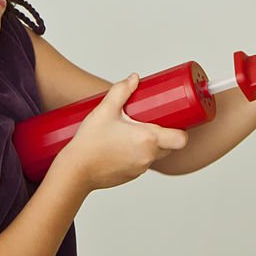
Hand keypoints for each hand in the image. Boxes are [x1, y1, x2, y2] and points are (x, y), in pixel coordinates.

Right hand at [57, 74, 188, 191]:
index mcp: (148, 139)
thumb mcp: (105, 110)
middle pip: (169, 146)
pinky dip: (136, 154)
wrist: (74, 171)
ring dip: (148, 144)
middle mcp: (148, 157)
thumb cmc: (90, 142)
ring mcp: (140, 169)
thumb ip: (121, 91)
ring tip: (131, 131)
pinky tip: (122, 145)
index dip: (181, 129)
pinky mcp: (131, 176)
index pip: (181, 138)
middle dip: (163, 133)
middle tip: (148, 120)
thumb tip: (134, 78)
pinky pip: (141, 163)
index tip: (173, 119)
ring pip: (154, 154)